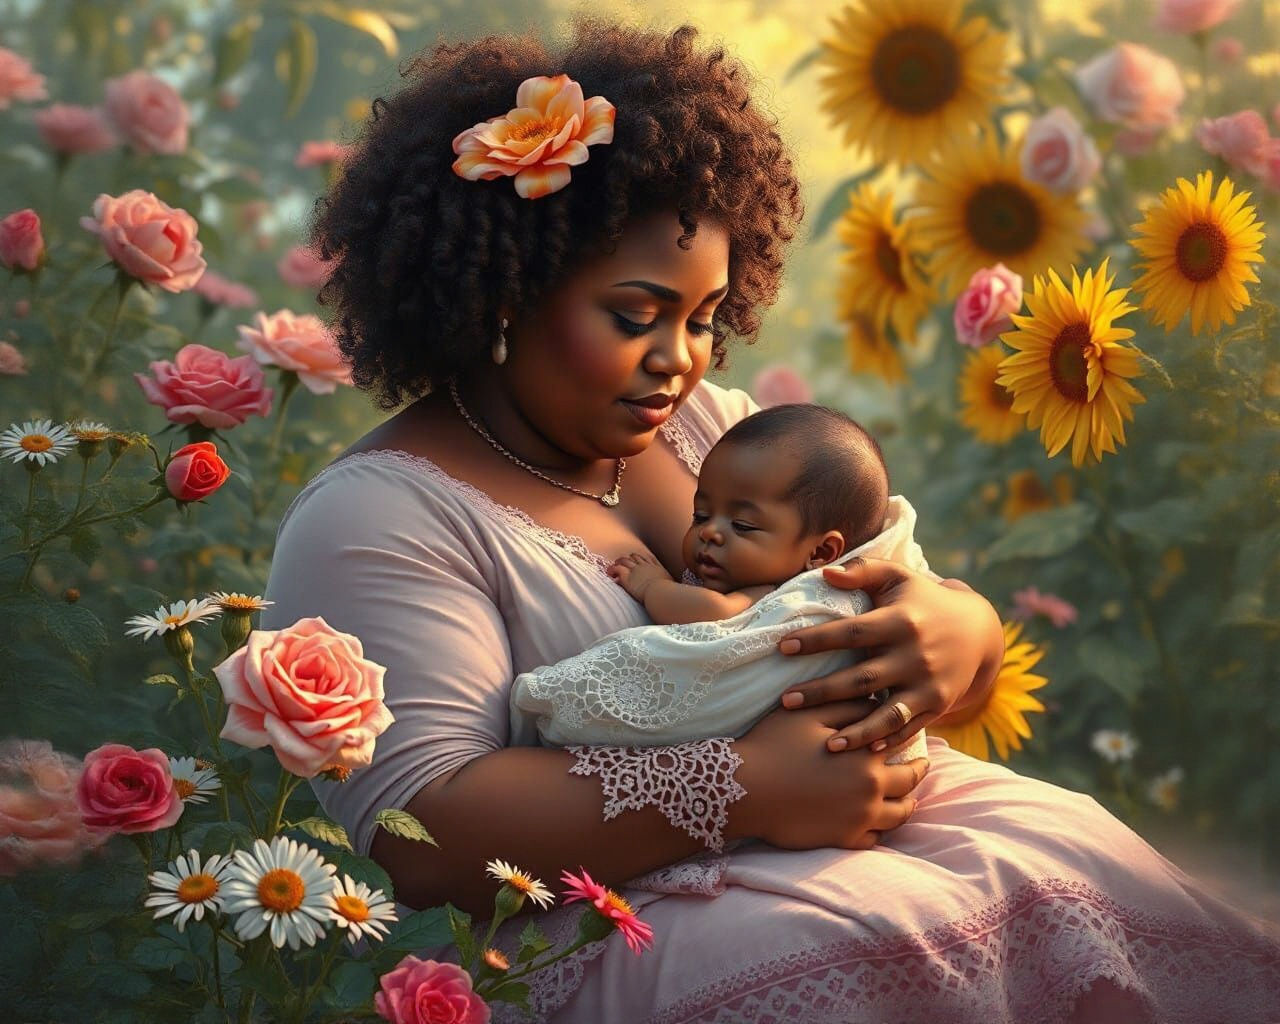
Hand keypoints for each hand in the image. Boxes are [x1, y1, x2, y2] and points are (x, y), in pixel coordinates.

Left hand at [607, 551, 673, 601]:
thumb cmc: (668, 593)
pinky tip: (609, 573)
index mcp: (656, 568)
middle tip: (623, 563)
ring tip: (613, 567)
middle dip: (629, 559)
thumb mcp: (674, 587)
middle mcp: (645, 566)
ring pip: (624, 560)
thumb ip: (673, 587)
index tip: (638, 562)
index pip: (648, 559)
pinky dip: (612, 569)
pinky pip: (616, 568)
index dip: (641, 559)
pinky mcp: (627, 576)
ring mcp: (635, 569)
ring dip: (618, 563)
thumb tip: (678, 593)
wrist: (661, 593)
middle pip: (635, 557)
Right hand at [732, 701, 929, 849]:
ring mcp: (859, 819)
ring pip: (899, 816)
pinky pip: (874, 839)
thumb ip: (846, 706)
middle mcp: (871, 789)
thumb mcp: (808, 714)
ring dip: (904, 804)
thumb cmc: (773, 745)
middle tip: (919, 767)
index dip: (909, 738)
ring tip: (904, 797)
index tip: (911, 734)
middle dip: (917, 773)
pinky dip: (879, 829)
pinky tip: (874, 821)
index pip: (901, 745)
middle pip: (910, 783)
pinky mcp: (843, 840)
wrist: (745, 789)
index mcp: (867, 755)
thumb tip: (874, 703)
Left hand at [776, 557, 1002, 754]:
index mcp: (900, 621)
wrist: (977, 630)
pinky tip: (864, 752)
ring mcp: (928, 684)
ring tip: (826, 744)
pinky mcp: (937, 705)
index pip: (851, 632)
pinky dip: (889, 742)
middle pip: (861, 678)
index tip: (782, 647)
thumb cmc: (922, 599)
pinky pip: (910, 728)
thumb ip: (862, 570)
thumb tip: (824, 573)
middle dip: (822, 691)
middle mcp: (915, 655)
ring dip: (857, 732)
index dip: (816, 640)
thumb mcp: (898, 577)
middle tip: (785, 700)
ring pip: (887, 713)